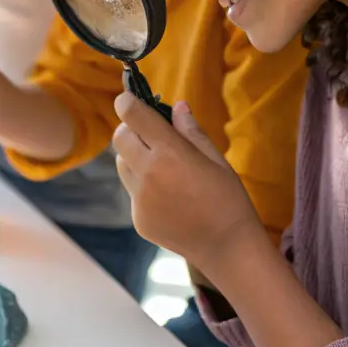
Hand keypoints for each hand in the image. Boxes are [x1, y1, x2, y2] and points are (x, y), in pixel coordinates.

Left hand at [112, 94, 262, 276]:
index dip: (126, 102)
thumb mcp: (216, 159)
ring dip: (134, 156)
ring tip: (162, 166)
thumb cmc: (228, 199)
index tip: (130, 99)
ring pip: (121, 164)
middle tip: (151, 134)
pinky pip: (132, 191)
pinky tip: (169, 195)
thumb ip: (191, 131)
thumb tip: (176, 106)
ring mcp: (139, 199)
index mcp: (169, 154)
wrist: (227, 247)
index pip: (132, 116)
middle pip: (119, 138)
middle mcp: (147, 174)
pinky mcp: (138, 219)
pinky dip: (143, 185)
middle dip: (130, 129)